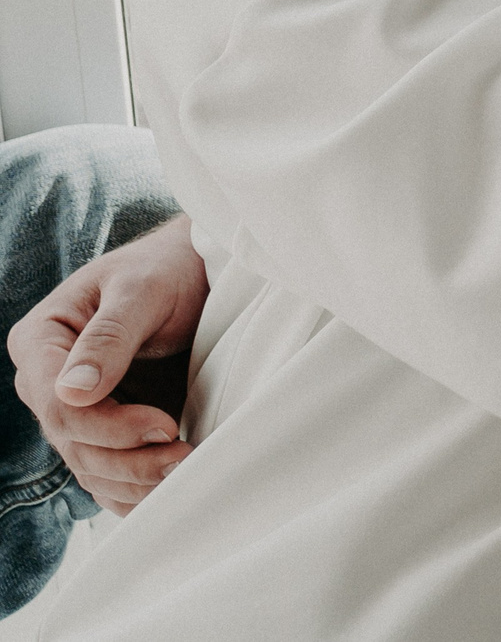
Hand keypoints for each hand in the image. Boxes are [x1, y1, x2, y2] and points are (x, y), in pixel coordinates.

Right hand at [7, 216, 207, 513]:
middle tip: (186, 455)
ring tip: (187, 470)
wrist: (201, 271)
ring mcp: (74, 410)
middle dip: (130, 460)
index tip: (165, 424)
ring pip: (89, 467)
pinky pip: (107, 477)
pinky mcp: (104, 430)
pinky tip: (171, 488)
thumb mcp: (142, 290)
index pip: (59, 406)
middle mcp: (47, 381)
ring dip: (136, 482)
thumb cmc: (169, 270)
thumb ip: (109, 336)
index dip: (109, 427)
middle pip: (73, 443)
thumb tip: (73, 393)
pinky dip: (136, 490)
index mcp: (40, 340)